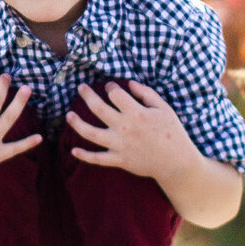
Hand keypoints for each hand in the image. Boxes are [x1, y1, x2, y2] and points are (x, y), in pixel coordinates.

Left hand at [67, 81, 196, 179]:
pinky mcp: (118, 160)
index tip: (110, 87)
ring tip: (68, 115)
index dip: (111, 88)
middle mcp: (124, 128)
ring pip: (91, 133)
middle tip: (81, 88)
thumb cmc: (172, 132)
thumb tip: (129, 83)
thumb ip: (146, 94)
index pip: (115, 95)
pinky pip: (97, 159)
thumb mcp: (164, 108)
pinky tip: (73, 150)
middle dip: (87, 96)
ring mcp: (119, 145)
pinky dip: (84, 156)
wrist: (176, 162)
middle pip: (98, 108)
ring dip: (77, 124)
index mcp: (136, 113)